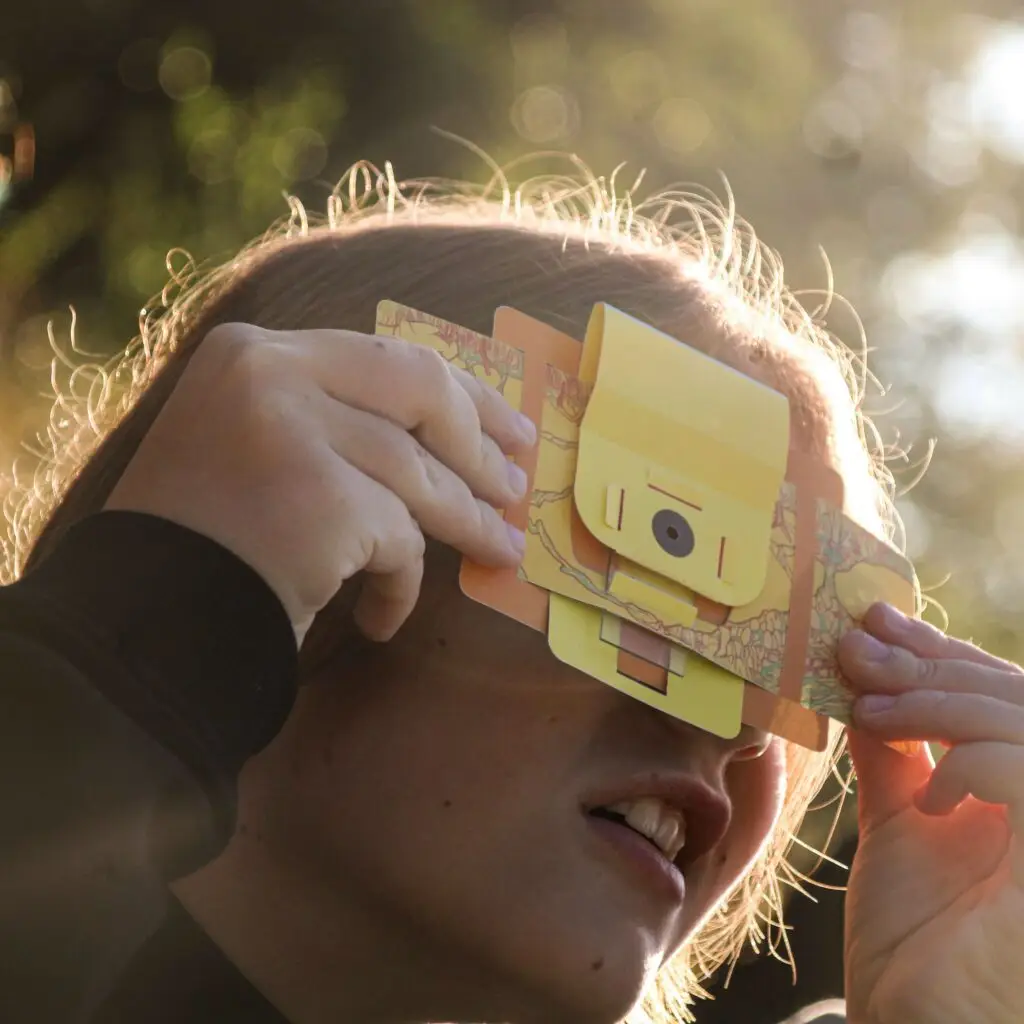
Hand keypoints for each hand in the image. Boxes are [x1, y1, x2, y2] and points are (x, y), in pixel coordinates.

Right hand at [104, 324, 534, 644]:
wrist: (140, 622)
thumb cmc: (201, 542)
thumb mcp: (259, 449)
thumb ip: (336, 421)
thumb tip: (449, 437)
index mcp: (254, 352)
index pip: (387, 356)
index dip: (460, 395)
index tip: (505, 425)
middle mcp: (272, 375)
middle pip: (420, 392)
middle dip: (481, 445)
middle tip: (518, 486)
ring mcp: (295, 432)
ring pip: (419, 475)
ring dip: (468, 523)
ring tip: (502, 552)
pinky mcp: (322, 500)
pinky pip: (398, 541)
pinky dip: (401, 584)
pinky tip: (384, 615)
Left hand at [838, 604, 1023, 1023]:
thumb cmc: (913, 940)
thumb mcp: (899, 824)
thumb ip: (898, 756)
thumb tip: (867, 682)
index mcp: (1022, 792)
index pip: (1000, 695)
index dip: (941, 652)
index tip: (873, 620)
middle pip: (1018, 697)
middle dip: (932, 665)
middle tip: (859, 650)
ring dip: (946, 702)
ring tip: (873, 710)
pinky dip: (984, 761)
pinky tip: (935, 790)